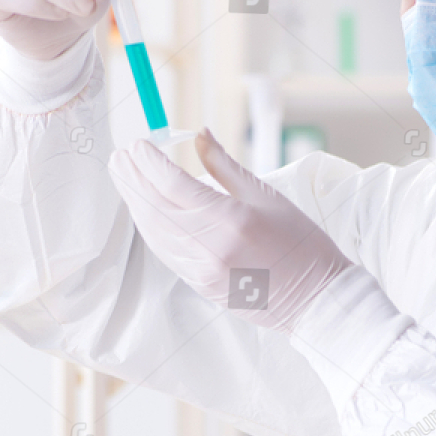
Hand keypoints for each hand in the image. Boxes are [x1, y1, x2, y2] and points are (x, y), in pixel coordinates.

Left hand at [108, 131, 353, 332]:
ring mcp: (202, 271)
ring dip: (136, 203)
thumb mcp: (268, 196)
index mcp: (230, 221)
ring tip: (125, 179)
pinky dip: (150, 228)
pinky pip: (165, 252)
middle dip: (133, 180)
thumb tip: (199, 135)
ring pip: (154, 232)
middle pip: (155, 208)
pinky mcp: (200, 285)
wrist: (316, 300)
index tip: (137, 145)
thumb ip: (225, 166)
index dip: (149, 163)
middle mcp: (210, 248)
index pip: (173, 186)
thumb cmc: (302, 245)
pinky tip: (144, 211)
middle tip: (119, 157)